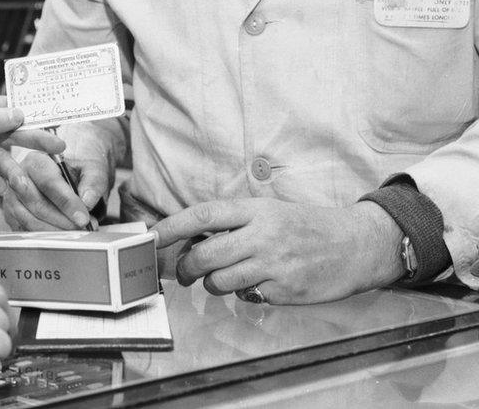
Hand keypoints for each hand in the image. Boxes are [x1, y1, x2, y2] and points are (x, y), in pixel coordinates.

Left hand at [0, 93, 64, 220]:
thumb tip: (19, 112)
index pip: (1, 106)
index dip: (26, 112)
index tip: (50, 117)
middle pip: (8, 134)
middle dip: (31, 141)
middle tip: (58, 146)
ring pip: (3, 160)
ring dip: (16, 171)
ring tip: (29, 183)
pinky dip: (4, 186)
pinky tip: (16, 192)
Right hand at [2, 124, 113, 230]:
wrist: (67, 173)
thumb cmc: (77, 168)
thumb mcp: (92, 167)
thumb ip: (93, 181)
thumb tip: (87, 200)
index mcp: (36, 160)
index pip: (48, 182)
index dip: (66, 202)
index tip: (83, 218)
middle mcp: (18, 177)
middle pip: (36, 203)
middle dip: (61, 220)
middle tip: (82, 228)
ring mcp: (12, 197)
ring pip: (29, 219)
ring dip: (55, 231)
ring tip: (76, 232)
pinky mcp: (13, 214)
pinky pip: (27, 230)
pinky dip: (47, 236)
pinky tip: (64, 235)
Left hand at [155, 198, 404, 303]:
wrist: (356, 245)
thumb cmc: (306, 226)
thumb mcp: (269, 211)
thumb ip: (234, 222)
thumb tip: (193, 237)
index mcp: (254, 210)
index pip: (202, 216)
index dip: (172, 226)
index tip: (152, 235)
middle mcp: (261, 236)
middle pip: (204, 254)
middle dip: (185, 267)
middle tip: (184, 272)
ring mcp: (273, 265)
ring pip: (220, 281)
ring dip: (212, 284)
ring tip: (223, 278)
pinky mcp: (284, 291)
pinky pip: (246, 297)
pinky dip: (242, 294)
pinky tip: (255, 284)